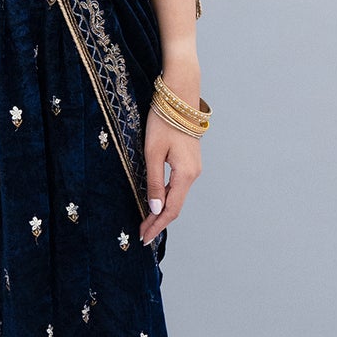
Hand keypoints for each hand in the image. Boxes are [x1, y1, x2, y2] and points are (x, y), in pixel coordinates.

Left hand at [138, 109, 201, 242]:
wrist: (179, 98)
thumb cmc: (163, 122)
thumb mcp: (152, 153)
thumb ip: (154, 182)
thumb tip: (155, 209)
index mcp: (185, 174)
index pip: (171, 209)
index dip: (157, 225)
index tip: (144, 237)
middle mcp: (194, 174)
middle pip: (176, 206)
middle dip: (158, 222)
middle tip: (142, 235)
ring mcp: (194, 168)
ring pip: (178, 197)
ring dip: (162, 211)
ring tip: (147, 223)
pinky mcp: (190, 162)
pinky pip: (178, 187)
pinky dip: (167, 199)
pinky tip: (157, 204)